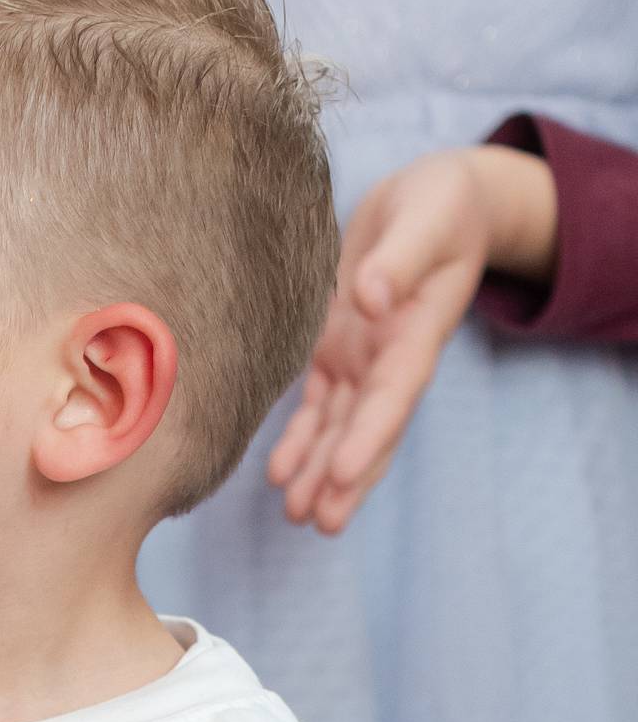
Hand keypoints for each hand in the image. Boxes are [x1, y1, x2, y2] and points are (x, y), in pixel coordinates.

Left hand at [268, 145, 557, 534]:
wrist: (432, 199)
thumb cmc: (441, 204)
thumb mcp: (429, 217)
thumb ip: (401, 257)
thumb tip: (371, 299)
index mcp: (418, 332)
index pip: (394, 395)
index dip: (370, 437)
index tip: (343, 473)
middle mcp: (391, 357)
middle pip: (369, 429)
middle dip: (346, 478)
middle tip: (320, 523)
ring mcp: (363, 358)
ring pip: (340, 428)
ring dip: (319, 473)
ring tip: (297, 516)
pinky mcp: (336, 350)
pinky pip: (317, 405)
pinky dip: (300, 440)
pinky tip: (279, 475)